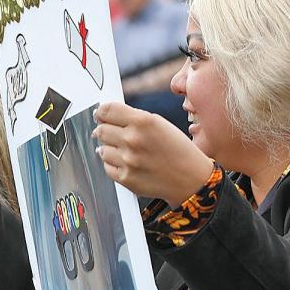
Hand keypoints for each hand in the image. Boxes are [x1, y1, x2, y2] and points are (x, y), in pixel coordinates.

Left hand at [94, 102, 213, 205]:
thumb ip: (134, 118)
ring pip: (102, 149)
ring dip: (109, 148)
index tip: (99, 114)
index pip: (107, 110)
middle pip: (101, 130)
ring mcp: (128, 161)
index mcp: (142, 121)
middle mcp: (133, 140)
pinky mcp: (125, 178)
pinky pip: (107, 167)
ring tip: (124, 150)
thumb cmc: (177, 149)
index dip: (100, 112)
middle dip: (104, 130)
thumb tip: (106, 117)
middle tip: (110, 132)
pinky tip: (126, 162)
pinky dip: (112, 164)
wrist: (190, 179)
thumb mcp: (160, 124)